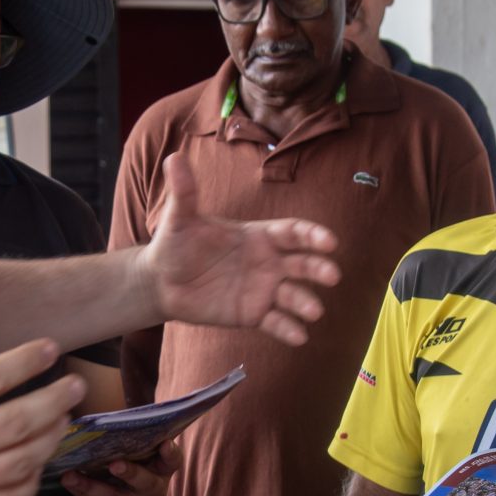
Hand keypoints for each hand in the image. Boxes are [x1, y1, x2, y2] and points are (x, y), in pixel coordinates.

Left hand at [62, 446, 171, 495]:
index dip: (170, 454)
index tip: (165, 443)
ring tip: (70, 476)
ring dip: (91, 487)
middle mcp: (156, 491)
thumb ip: (131, 441)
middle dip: (130, 474)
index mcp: (162, 470)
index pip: (173, 461)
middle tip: (114, 464)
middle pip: (146, 484)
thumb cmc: (130, 466)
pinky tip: (70, 485)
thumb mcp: (136, 454)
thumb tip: (108, 421)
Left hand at [140, 153, 340, 344]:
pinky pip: (276, 322)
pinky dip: (289, 329)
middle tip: (332, 275)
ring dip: (306, 303)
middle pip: (302, 263)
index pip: (292, 233)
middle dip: (318, 268)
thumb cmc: (175, 244)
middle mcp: (268, 262)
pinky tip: (299, 336)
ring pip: (293, 295)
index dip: (312, 236)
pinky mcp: (253, 314)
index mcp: (258, 236)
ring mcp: (263, 289)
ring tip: (314, 312)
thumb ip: (184, 192)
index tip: (329, 242)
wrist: (162, 282)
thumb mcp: (179, 219)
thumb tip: (173, 158)